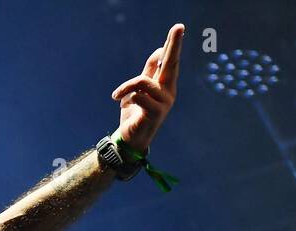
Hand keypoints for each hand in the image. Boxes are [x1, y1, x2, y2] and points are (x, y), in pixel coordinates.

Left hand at [110, 23, 182, 153]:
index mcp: (165, 84)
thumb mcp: (140, 90)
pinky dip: (126, 98)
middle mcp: (169, 91)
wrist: (130, 139)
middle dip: (174, 45)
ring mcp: (164, 102)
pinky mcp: (156, 112)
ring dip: (126, 87)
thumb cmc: (135, 114)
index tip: (178, 27)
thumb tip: (159, 50)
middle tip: (179, 26)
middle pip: (171, 64)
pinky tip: (123, 106)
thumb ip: (149, 72)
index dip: (173, 44)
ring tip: (117, 95)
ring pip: (143, 82)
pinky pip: (138, 95)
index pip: (169, 60)